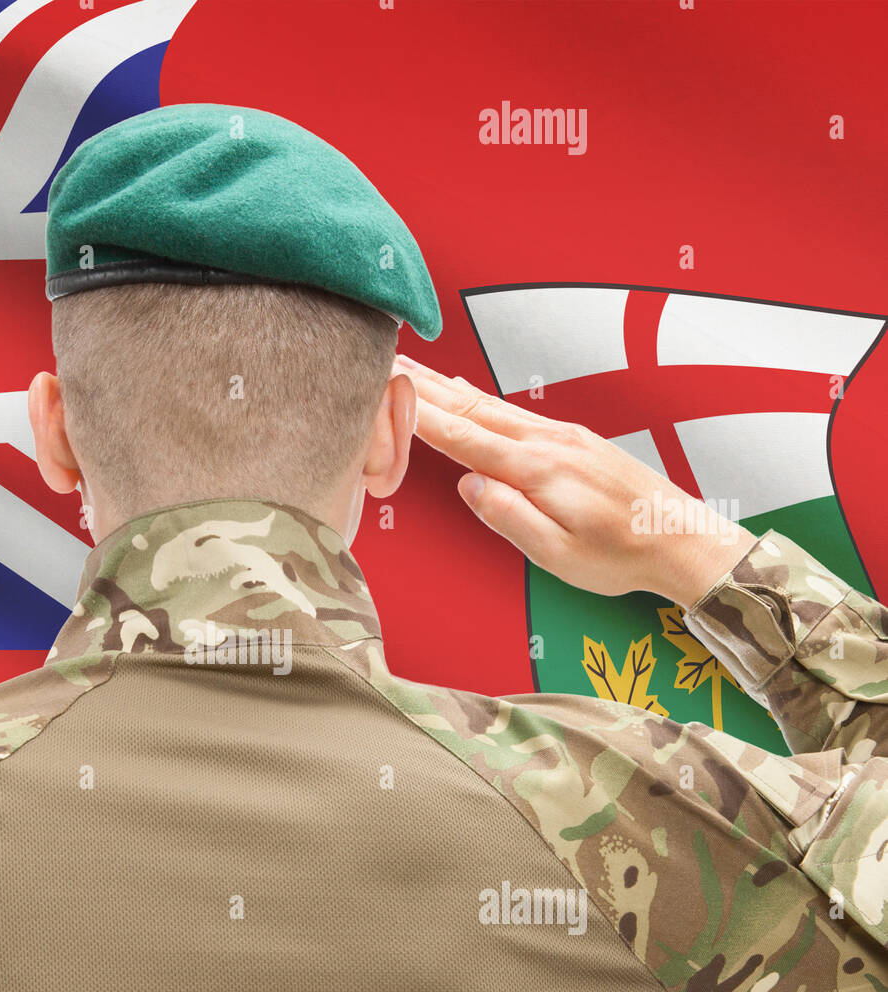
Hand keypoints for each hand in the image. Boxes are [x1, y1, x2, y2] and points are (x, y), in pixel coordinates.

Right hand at [396, 354, 756, 608]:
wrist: (681, 538)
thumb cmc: (619, 556)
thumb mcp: (558, 555)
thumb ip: (510, 518)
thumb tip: (469, 485)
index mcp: (537, 471)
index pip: (463, 438)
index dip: (418, 416)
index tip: (382, 392)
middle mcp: (547, 442)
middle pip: (470, 409)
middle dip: (423, 387)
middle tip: (384, 362)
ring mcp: (562, 436)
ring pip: (490, 404)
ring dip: (446, 386)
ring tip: (411, 369)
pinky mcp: (573, 439)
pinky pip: (512, 410)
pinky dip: (479, 397)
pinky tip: (465, 390)